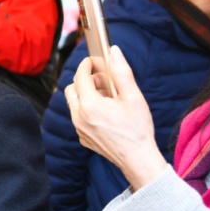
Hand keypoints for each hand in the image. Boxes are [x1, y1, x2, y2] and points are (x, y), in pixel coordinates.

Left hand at [64, 45, 166, 190]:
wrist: (138, 159)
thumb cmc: (137, 128)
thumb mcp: (133, 97)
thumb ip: (121, 72)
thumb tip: (114, 51)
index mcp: (90, 105)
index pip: (80, 76)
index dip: (86, 65)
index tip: (93, 61)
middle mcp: (79, 117)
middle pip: (71, 89)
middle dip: (84, 81)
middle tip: (103, 82)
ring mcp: (79, 129)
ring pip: (74, 104)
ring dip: (86, 96)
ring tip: (108, 98)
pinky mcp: (82, 138)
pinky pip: (79, 118)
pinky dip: (88, 110)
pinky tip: (107, 114)